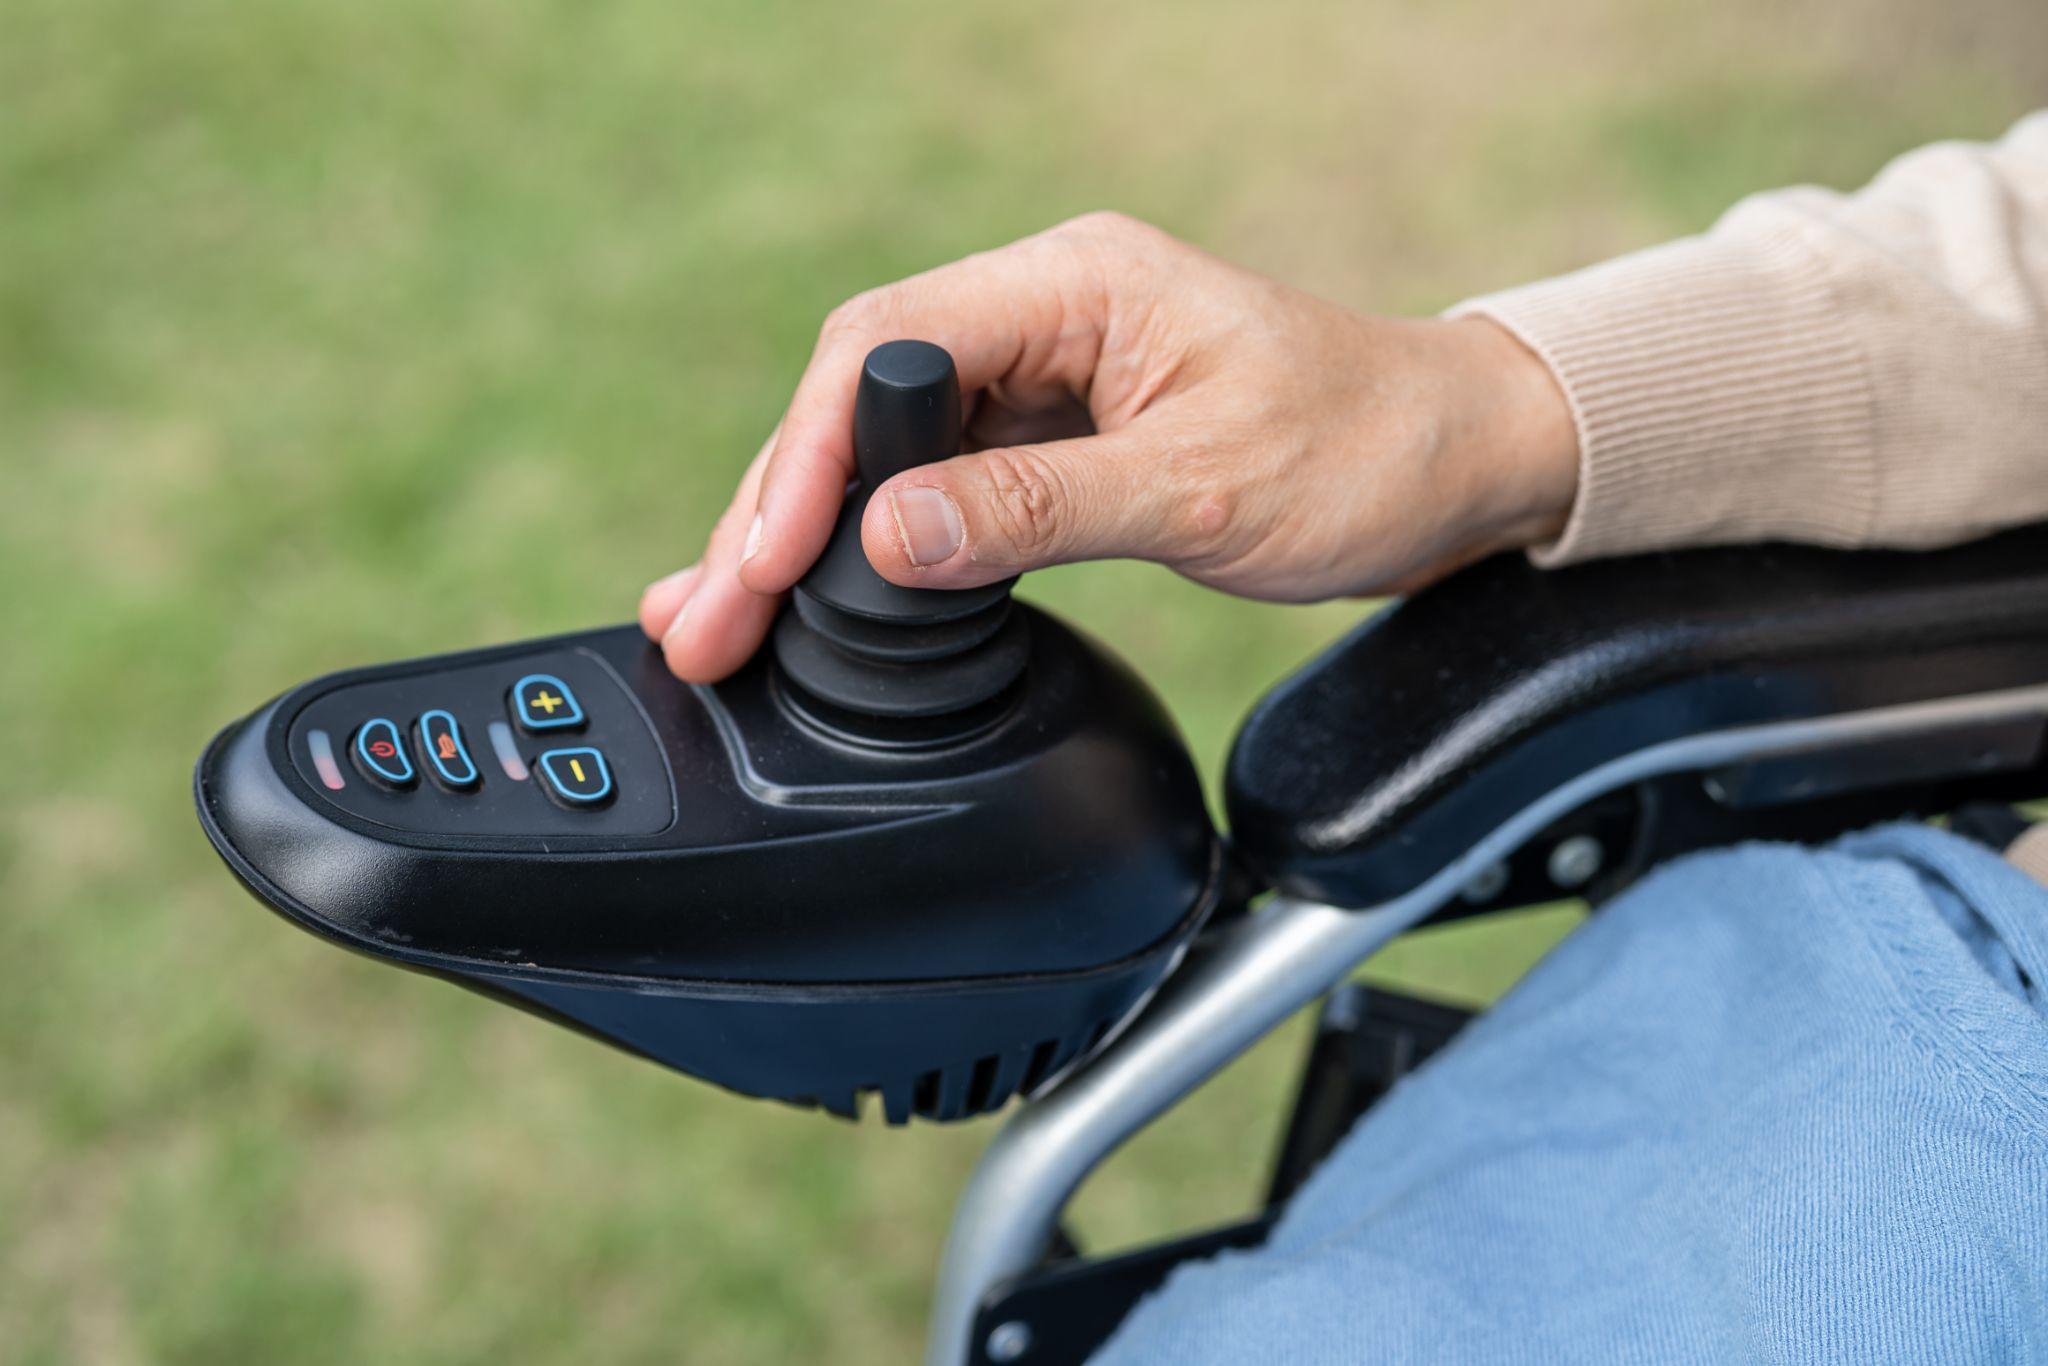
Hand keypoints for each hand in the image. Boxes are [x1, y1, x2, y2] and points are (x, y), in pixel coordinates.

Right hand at [640, 212, 1577, 681]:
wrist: (1457, 469)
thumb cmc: (1366, 451)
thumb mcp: (1203, 487)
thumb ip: (1037, 509)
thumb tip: (887, 540)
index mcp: (1075, 282)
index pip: (887, 348)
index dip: (808, 457)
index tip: (760, 563)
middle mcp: (1043, 314)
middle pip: (858, 398)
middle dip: (772, 512)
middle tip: (702, 623)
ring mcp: (1044, 377)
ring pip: (881, 447)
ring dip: (802, 537)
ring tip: (718, 624)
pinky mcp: (1053, 438)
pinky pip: (932, 483)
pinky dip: (867, 547)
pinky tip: (808, 600)